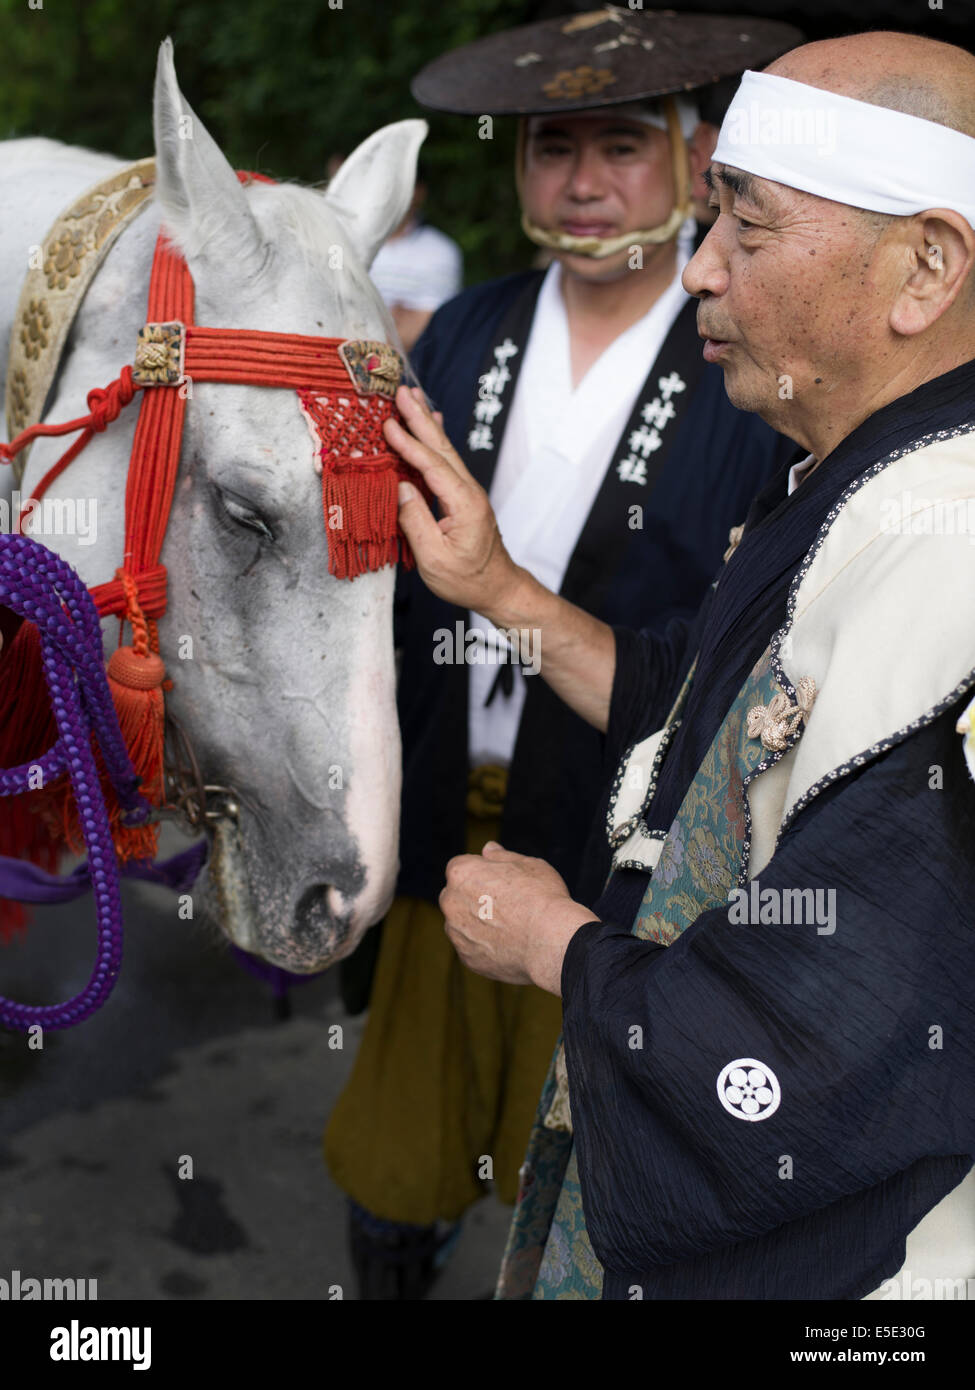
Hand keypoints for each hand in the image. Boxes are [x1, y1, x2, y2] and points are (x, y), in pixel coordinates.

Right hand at [385, 386, 523, 616]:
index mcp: (464, 504)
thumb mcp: (435, 559)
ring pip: (445, 451)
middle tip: (403, 391)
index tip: (388, 425)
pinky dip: (434, 441)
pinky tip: (433, 426)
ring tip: (414, 398)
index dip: (409, 444)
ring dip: (427, 424)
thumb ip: (415, 522)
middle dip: (421, 418)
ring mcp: (469, 492)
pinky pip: (446, 462)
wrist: (499, 587)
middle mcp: (470, 492)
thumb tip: (399, 487)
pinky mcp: (464, 497)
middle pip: (442, 448)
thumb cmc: (467, 580)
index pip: (432, 466)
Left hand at [440, 841, 596, 994]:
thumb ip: (501, 856)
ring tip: (512, 928)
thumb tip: (488, 849)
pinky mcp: (467, 959)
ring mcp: (457, 934)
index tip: (504, 882)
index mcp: (461, 873)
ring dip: (478, 923)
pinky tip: (510, 946)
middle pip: (457, 896)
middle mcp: (450, 902)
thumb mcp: (527, 864)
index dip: (483, 873)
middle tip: (508, 904)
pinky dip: (486, 947)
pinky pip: (473, 949)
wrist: (550, 940)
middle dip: (474, 898)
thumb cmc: (541, 897)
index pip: (461, 867)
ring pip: (463, 924)